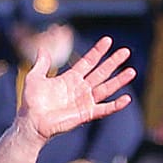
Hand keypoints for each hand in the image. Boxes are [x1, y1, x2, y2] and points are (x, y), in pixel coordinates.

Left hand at [19, 36, 133, 141]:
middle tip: (126, 51)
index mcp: (70, 78)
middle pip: (101, 72)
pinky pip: (103, 109)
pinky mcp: (85, 114)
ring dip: (119, 81)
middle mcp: (80, 88)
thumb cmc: (31, 101)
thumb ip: (41, 64)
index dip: (98, 52)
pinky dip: (115, 105)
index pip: (88, 62)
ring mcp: (84, 101)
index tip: (108, 41)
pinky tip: (126, 99)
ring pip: (106, 88)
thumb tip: (42, 48)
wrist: (31, 121)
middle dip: (113, 62)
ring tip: (131, 72)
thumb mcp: (34, 77)